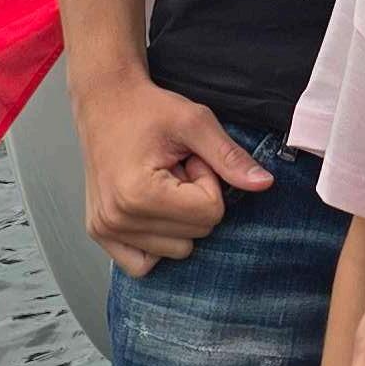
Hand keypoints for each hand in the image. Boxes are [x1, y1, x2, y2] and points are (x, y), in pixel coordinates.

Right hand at [71, 71, 272, 276]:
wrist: (105, 101)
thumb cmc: (147, 109)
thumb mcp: (196, 122)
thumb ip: (230, 157)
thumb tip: (264, 184)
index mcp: (138, 195)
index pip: (209, 213)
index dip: (208, 181)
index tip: (188, 159)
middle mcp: (116, 219)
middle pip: (196, 234)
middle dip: (195, 199)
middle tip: (174, 168)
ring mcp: (105, 230)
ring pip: (177, 251)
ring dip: (178, 217)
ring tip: (161, 181)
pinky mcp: (100, 234)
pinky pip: (143, 264)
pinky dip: (158, 241)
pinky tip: (152, 208)